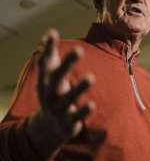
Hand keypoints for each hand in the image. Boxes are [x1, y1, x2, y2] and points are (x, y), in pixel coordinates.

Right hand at [26, 29, 94, 157]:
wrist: (49, 128)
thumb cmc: (53, 94)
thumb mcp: (50, 77)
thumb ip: (51, 56)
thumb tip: (48, 33)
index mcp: (45, 80)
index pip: (45, 62)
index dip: (48, 48)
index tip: (52, 33)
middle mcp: (49, 93)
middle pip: (56, 77)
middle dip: (66, 63)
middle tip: (79, 49)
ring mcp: (58, 108)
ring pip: (68, 97)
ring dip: (79, 88)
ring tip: (91, 77)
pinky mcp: (68, 121)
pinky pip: (76, 116)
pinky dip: (83, 111)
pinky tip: (92, 104)